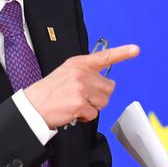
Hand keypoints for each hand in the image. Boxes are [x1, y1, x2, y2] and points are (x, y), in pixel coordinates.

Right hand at [23, 44, 138, 127]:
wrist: (32, 107)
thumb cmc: (49, 93)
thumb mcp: (65, 74)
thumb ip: (85, 74)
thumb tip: (106, 84)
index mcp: (78, 63)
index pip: (104, 56)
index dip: (122, 53)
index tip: (136, 49)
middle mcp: (81, 73)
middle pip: (109, 87)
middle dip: (99, 96)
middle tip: (82, 98)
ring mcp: (81, 87)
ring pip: (104, 101)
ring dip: (92, 107)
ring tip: (75, 104)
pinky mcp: (80, 103)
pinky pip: (94, 114)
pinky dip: (85, 117)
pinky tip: (72, 112)